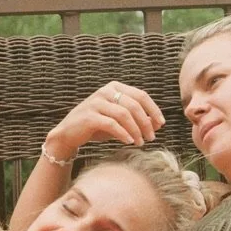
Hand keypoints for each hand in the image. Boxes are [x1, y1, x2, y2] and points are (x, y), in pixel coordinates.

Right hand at [44, 82, 164, 157]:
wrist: (69, 134)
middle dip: (146, 122)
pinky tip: (128, 142)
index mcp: (115, 88)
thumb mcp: (120, 122)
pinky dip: (123, 133)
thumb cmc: (96, 127)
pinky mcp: (89, 116)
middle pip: (134, 105)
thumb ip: (138, 120)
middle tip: (151, 138)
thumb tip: (158, 124)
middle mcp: (105, 91)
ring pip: (124, 114)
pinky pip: (111, 124)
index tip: (161, 124)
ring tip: (140, 142)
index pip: (141, 95)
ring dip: (136, 130)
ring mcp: (96, 102)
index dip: (153, 110)